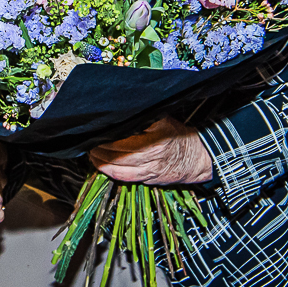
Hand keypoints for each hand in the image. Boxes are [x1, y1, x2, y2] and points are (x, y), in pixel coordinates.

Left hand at [89, 116, 213, 185]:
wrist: (197, 158)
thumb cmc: (178, 135)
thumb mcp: (164, 119)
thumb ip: (144, 116)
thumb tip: (120, 107)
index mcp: (158, 134)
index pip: (127, 135)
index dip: (109, 134)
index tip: (98, 128)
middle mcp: (154, 152)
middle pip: (120, 152)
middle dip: (101, 147)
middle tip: (90, 141)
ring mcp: (151, 168)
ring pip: (120, 167)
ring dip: (102, 161)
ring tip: (92, 153)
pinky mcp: (149, 179)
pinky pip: (125, 178)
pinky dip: (110, 173)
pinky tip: (101, 167)